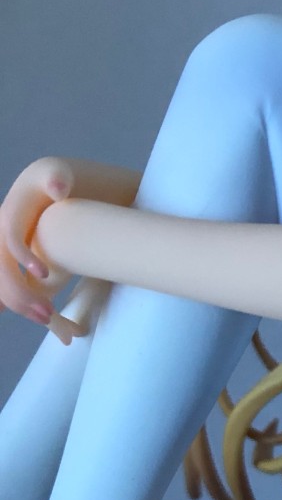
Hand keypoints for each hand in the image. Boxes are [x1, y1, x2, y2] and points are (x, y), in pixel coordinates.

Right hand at [0, 158, 86, 342]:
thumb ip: (57, 177)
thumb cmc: (56, 182)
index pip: (8, 240)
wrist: (53, 190)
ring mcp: (5, 257)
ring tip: (55, 325)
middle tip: (49, 315)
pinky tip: (47, 325)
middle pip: (1, 273)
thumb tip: (58, 188)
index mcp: (7, 219)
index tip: (45, 274)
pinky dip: (24, 307)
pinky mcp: (14, 269)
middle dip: (21, 295)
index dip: (22, 257)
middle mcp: (0, 240)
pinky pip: (11, 292)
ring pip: (3, 289)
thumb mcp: (57, 174)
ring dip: (23, 306)